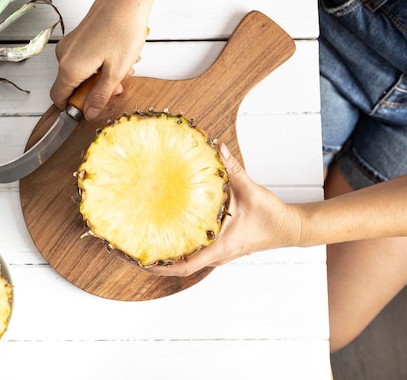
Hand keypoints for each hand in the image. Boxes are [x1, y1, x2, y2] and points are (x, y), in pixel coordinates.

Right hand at [50, 0, 171, 119]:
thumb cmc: (123, 30)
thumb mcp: (115, 71)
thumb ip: (100, 95)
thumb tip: (89, 113)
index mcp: (69, 69)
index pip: (58, 98)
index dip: (73, 107)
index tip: (91, 108)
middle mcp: (64, 56)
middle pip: (73, 86)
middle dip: (95, 90)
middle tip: (118, 87)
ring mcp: (70, 45)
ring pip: (81, 72)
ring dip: (101, 76)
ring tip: (124, 67)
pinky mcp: (78, 37)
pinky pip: (84, 59)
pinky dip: (100, 63)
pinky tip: (118, 57)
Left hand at [147, 142, 303, 276]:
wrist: (289, 228)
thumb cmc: (271, 215)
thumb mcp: (250, 190)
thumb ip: (233, 169)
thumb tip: (218, 147)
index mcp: (219, 248)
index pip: (182, 267)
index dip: (158, 266)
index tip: (137, 259)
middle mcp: (214, 255)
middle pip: (175, 267)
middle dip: (149, 261)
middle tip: (124, 250)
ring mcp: (215, 253)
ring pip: (182, 262)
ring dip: (160, 256)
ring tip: (135, 244)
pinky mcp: (217, 248)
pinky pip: (190, 253)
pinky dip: (174, 249)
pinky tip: (160, 235)